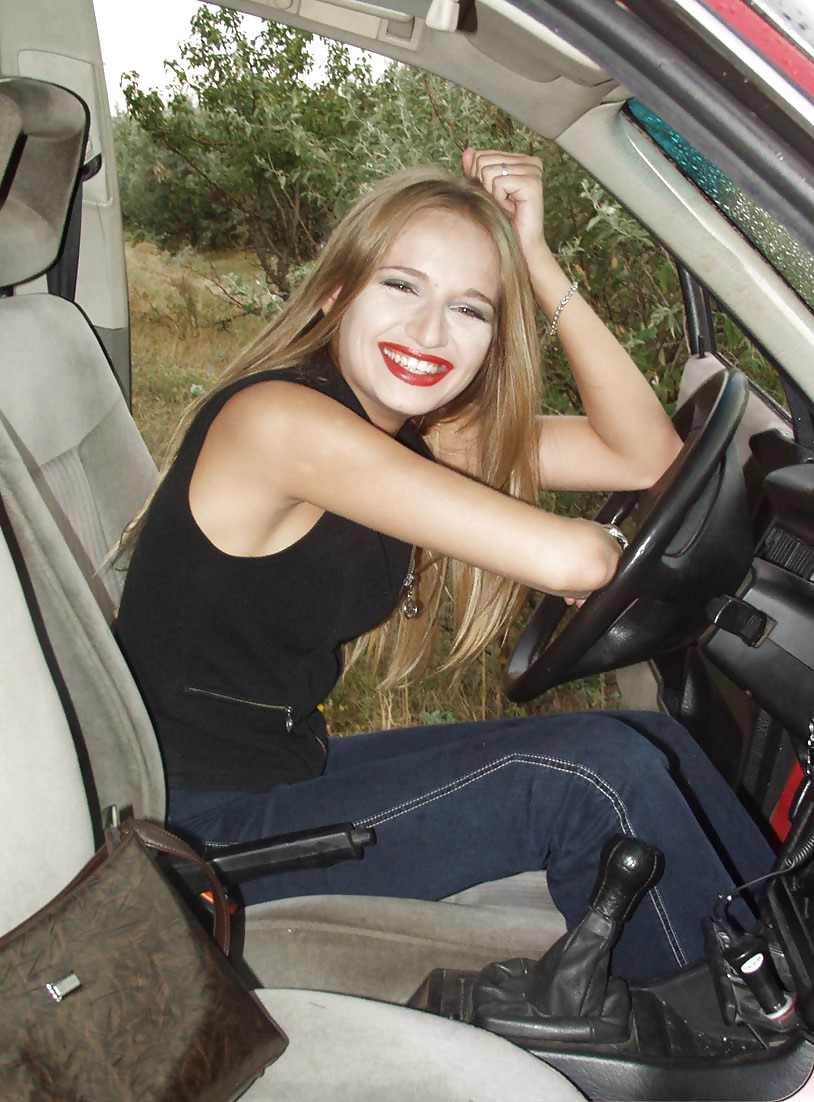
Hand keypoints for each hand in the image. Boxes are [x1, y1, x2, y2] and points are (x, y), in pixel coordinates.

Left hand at [461, 147, 545, 265]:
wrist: (520, 245)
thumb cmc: (503, 220)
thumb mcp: (484, 191)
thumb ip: (475, 170)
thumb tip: (468, 150)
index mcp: (520, 159)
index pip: (482, 155)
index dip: (478, 178)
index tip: (495, 196)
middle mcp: (530, 161)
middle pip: (483, 161)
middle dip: (484, 186)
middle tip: (500, 203)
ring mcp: (533, 170)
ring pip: (488, 171)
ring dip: (492, 195)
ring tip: (506, 206)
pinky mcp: (533, 182)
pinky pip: (499, 183)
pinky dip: (499, 199)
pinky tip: (511, 208)